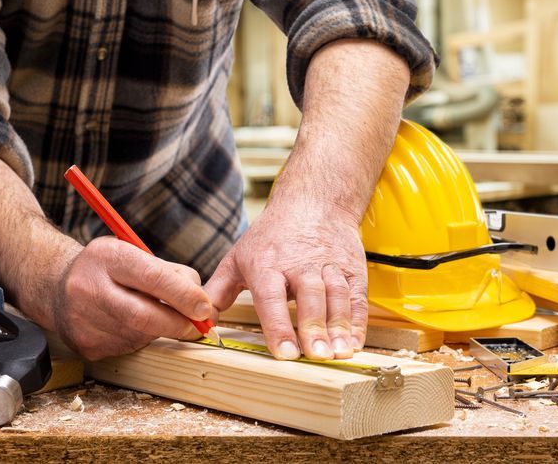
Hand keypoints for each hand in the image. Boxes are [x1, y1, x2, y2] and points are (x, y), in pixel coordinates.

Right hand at [53, 236, 213, 359]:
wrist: (56, 286)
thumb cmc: (107, 268)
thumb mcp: (134, 253)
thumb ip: (169, 271)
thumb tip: (201, 299)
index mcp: (106, 257)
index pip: (153, 277)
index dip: (184, 295)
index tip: (206, 306)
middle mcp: (89, 288)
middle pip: (145, 315)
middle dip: (179, 323)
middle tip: (199, 325)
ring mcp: (82, 320)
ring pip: (140, 334)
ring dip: (161, 329)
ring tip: (160, 315)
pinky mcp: (85, 345)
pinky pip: (128, 346)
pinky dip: (142, 338)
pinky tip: (134, 325)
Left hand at [204, 197, 367, 360]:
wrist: (314, 201)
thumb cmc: (273, 235)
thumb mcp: (238, 257)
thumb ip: (218, 291)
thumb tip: (200, 319)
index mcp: (267, 264)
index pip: (271, 297)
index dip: (278, 325)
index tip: (284, 353)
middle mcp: (300, 263)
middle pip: (309, 297)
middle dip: (314, 328)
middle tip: (316, 355)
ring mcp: (329, 265)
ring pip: (336, 296)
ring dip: (338, 326)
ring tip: (338, 352)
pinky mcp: (351, 268)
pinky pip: (356, 296)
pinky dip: (357, 321)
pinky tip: (354, 341)